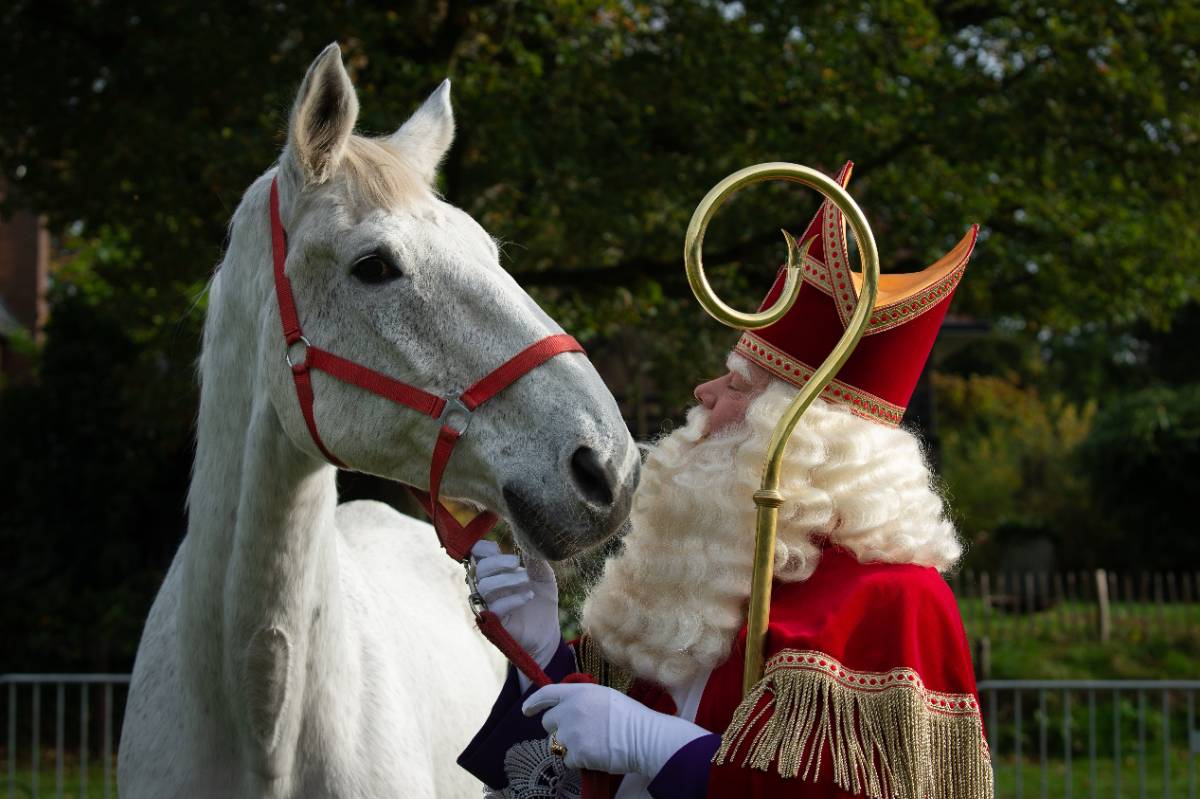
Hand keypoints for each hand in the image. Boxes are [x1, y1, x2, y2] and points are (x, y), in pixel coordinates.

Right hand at [471, 540, 560, 670]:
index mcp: (495, 573)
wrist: (548, 632)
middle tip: (517, 562)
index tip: (498, 546)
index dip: (483, 548)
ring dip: (506, 579)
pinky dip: (512, 599)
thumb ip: (535, 560)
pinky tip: (529, 596)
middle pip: (479, 569)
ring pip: (485, 587)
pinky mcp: (494, 623)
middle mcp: (487, 589)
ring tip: (526, 579)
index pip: (477, 556)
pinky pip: (495, 608)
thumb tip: (529, 541)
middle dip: (498, 562)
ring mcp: (489, 606)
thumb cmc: (541, 601)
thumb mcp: (543, 576)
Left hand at [522, 683, 709, 777]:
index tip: (526, 710)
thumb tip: (566, 708)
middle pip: (548, 723)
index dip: (534, 702)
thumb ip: (582, 700)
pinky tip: (596, 755)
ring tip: (593, 744)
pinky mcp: (576, 753)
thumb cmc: (630, 717)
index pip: (547, 694)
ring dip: (569, 746)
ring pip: (557, 744)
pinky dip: (578, 761)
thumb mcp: (604, 697)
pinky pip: (568, 760)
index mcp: (578, 693)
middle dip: (558, 729)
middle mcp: (570, 710)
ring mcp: (572, 732)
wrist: (644, 737)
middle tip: (578, 734)